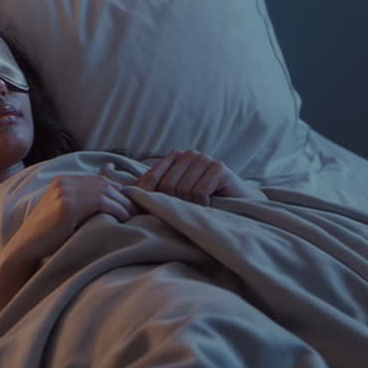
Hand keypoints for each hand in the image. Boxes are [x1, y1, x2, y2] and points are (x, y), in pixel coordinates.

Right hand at [4, 175, 134, 265]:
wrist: (26, 248)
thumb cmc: (48, 236)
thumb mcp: (65, 213)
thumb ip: (82, 203)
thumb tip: (113, 202)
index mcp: (63, 181)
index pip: (100, 180)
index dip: (118, 192)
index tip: (130, 206)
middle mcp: (63, 182)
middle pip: (104, 184)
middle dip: (123, 197)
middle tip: (136, 211)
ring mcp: (64, 192)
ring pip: (105, 191)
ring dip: (122, 204)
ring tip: (131, 217)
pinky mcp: (66, 205)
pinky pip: (100, 202)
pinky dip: (116, 209)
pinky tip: (122, 219)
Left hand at [137, 150, 263, 205]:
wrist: (240, 207)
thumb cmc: (205, 204)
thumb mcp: (175, 199)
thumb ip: (153, 193)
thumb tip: (127, 193)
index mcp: (174, 158)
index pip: (150, 179)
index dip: (151, 199)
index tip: (155, 212)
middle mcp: (188, 154)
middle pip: (166, 187)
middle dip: (176, 205)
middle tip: (189, 210)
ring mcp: (204, 158)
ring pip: (183, 190)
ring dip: (192, 206)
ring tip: (202, 207)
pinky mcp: (219, 167)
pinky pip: (199, 191)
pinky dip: (203, 204)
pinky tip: (212, 203)